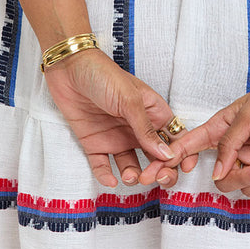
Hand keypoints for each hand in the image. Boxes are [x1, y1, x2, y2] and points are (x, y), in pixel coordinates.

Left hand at [42, 47, 198, 187]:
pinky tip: (110, 180)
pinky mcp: (95, 143)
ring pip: (131, 165)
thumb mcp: (129, 99)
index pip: (174, 139)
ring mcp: (116, 136)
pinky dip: (106, 176)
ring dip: (133, 175)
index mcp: (153, 113)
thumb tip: (167, 154)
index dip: (180, 155)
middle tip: (152, 177)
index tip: (182, 168)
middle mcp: (137, 128)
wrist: (68, 68)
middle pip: (156, 157)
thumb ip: (146, 129)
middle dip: (158, 171)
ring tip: (130, 176)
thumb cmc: (103, 74)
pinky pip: (103, 165)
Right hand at [137, 68, 249, 196]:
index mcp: (221, 129)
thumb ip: (229, 144)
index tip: (153, 174)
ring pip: (247, 186)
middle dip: (242, 177)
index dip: (171, 161)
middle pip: (222, 179)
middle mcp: (235, 147)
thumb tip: (216, 173)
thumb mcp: (248, 115)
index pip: (190, 147)